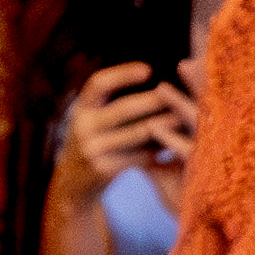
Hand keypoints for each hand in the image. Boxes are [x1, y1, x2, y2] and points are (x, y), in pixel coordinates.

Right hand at [53, 63, 175, 203]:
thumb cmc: (94, 141)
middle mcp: (82, 126)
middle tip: (175, 93)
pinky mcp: (103, 170)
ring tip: (181, 117)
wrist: (73, 184)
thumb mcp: (93, 119)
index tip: (148, 70)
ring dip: (162, 125)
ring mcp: (91, 150)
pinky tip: (174, 142)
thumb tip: (152, 79)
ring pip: (135, 133)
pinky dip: (157, 149)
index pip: (99, 83)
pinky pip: (138, 156)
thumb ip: (112, 102)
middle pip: (122, 109)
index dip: (122, 74)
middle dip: (151, 101)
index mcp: (81, 107)